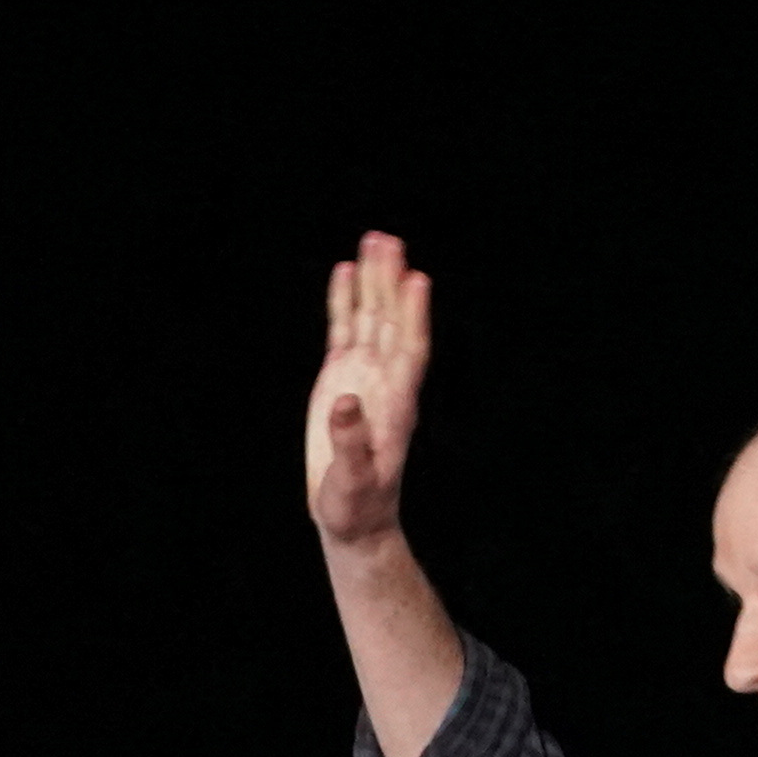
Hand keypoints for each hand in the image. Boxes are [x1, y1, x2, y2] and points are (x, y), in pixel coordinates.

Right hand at [307, 231, 432, 551]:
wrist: (351, 516)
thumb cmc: (357, 504)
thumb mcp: (354, 480)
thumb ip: (350, 443)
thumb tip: (345, 400)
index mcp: (395, 404)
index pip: (410, 350)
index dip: (414, 317)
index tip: (418, 280)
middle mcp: (385, 382)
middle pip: (391, 323)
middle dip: (390, 283)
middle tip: (388, 240)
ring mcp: (362, 376)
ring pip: (370, 320)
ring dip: (372, 282)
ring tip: (374, 241)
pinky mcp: (339, 378)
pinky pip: (344, 332)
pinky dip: (344, 302)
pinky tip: (345, 272)